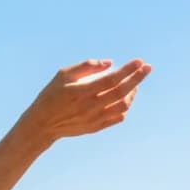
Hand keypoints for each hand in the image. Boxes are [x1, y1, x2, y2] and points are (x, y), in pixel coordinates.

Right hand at [15, 58, 151, 142]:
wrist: (42, 124)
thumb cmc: (51, 94)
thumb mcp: (63, 74)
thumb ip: (86, 66)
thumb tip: (109, 63)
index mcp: (82, 91)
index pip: (112, 79)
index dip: (128, 70)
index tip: (139, 61)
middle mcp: (90, 106)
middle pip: (121, 91)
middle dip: (137, 78)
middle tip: (147, 67)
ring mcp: (94, 119)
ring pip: (122, 106)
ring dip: (132, 93)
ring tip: (135, 83)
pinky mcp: (95, 127)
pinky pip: (117, 117)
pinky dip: (124, 106)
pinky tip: (125, 98)